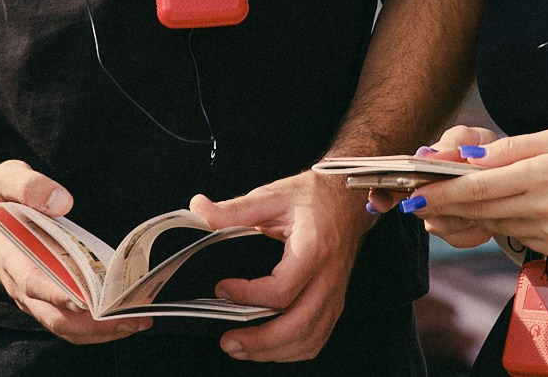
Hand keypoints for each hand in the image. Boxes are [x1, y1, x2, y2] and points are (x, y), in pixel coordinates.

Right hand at [0, 159, 151, 345]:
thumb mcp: (9, 178)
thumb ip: (32, 187)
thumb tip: (62, 202)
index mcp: (12, 257)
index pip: (34, 283)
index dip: (59, 295)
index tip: (87, 301)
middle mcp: (20, 284)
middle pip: (55, 317)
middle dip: (95, 324)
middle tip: (134, 318)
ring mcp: (30, 293)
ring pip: (63, 325)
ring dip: (99, 330)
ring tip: (136, 321)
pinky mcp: (41, 294)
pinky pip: (66, 320)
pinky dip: (92, 325)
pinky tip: (118, 316)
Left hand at [192, 167, 369, 361]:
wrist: (348, 199)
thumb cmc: (315, 197)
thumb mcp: (273, 196)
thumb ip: (235, 209)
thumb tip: (200, 209)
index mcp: (314, 249)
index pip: (282, 289)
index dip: (248, 295)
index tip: (222, 288)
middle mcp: (328, 276)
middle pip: (299, 324)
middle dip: (261, 341)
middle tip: (229, 341)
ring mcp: (335, 292)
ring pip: (310, 337)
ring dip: (274, 351)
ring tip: (242, 348)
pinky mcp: (335, 301)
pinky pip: (317, 337)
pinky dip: (292, 349)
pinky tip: (270, 346)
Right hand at [363, 125, 498, 231]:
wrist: (512, 169)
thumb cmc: (484, 150)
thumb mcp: (471, 138)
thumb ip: (452, 143)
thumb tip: (426, 154)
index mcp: (421, 173)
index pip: (392, 187)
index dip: (382, 195)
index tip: (379, 200)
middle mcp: (426, 198)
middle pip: (419, 210)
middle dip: (437, 204)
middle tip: (456, 194)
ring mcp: (443, 218)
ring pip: (439, 227)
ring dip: (460, 216)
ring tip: (480, 202)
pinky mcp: (463, 234)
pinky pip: (462, 238)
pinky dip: (476, 229)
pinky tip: (488, 218)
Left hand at [402, 128, 547, 257]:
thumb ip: (511, 148)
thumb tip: (470, 158)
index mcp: (543, 175)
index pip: (480, 187)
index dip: (443, 192)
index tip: (417, 192)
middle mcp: (545, 209)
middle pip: (481, 209)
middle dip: (445, 206)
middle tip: (416, 201)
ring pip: (496, 224)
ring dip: (470, 214)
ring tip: (446, 204)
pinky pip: (518, 235)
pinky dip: (502, 222)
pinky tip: (497, 210)